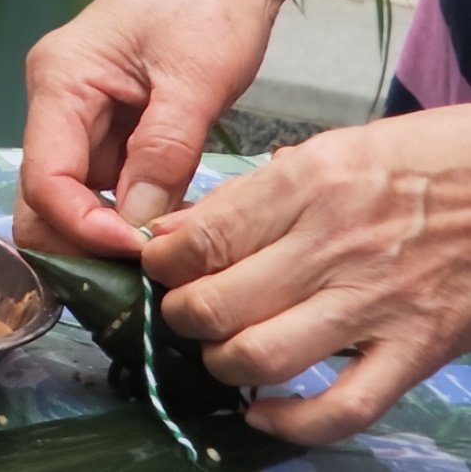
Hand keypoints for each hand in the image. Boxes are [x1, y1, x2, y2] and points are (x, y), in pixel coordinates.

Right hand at [18, 0, 287, 255]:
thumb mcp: (196, 77)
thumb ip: (164, 150)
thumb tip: (141, 224)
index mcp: (60, 80)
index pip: (45, 179)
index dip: (84, 228)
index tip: (143, 254)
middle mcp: (57, 99)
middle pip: (43, 196)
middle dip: (84, 243)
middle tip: (147, 276)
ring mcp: (80, 112)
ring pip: (73, 197)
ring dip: (110, 233)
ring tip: (167, 256)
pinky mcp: (111, 123)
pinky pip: (106, 183)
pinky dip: (131, 214)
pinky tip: (171, 229)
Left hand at [141, 108, 470, 442]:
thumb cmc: (417, 163)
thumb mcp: (327, 151)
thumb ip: (249, 195)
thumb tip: (173, 229)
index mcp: (306, 186)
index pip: (202, 238)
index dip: (161, 263)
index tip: (155, 267)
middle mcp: (333, 247)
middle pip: (219, 302)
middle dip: (180, 316)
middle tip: (181, 312)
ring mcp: (377, 305)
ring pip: (264, 355)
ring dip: (221, 363)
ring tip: (217, 352)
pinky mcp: (417, 351)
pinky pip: (345, 407)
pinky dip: (292, 422)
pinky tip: (261, 412)